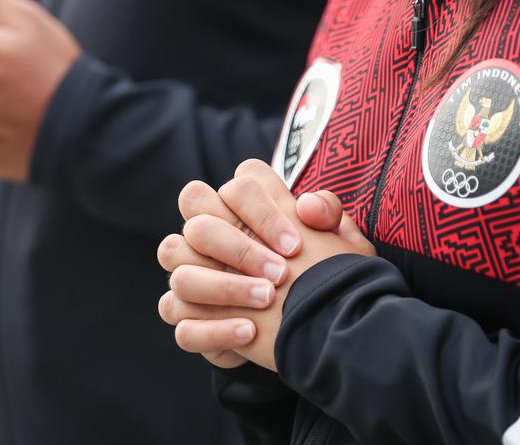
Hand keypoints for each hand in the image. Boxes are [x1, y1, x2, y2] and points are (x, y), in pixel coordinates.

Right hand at [157, 159, 373, 370]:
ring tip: (268, 300)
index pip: (235, 188)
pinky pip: (183, 326)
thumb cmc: (320, 273)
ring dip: (225, 287)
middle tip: (281, 272)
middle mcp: (207, 241)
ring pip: (182, 275)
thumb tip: (307, 206)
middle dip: (239, 248)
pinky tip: (249, 332)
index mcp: (240, 211)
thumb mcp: (337, 245)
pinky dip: (214, 329)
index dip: (262, 211)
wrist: (313, 325)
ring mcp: (192, 281)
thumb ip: (327, 214)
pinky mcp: (190, 324)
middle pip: (198, 225)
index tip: (296, 245)